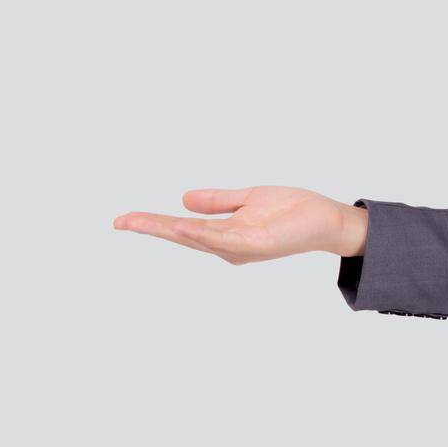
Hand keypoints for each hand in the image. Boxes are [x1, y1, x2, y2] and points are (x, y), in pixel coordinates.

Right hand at [112, 186, 369, 262]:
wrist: (328, 221)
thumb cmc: (293, 211)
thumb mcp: (249, 199)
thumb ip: (218, 201)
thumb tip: (183, 199)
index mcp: (224, 235)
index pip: (181, 227)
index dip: (152, 223)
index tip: (123, 219)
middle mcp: (227, 246)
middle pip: (182, 235)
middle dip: (150, 227)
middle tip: (119, 221)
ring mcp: (241, 247)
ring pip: (198, 238)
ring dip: (168, 229)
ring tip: (140, 222)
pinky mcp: (257, 244)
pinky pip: (225, 239)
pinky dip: (203, 234)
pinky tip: (184, 227)